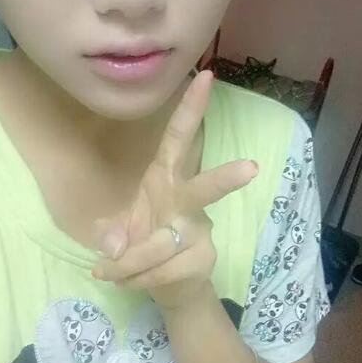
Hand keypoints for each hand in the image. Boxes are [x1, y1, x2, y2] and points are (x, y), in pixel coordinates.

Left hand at [90, 70, 258, 310]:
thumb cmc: (143, 243)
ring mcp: (198, 231)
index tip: (206, 76)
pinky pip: (159, 271)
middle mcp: (184, 200)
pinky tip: (132, 281)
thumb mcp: (118, 231)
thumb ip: (111, 231)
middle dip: (225, 180)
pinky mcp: (202, 259)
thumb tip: (110, 245)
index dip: (191, 109)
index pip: (178, 139)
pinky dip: (135, 280)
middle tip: (251, 169)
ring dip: (128, 264)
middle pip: (204, 188)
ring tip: (110, 271)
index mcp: (164, 180)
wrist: (167, 286)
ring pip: (159, 245)